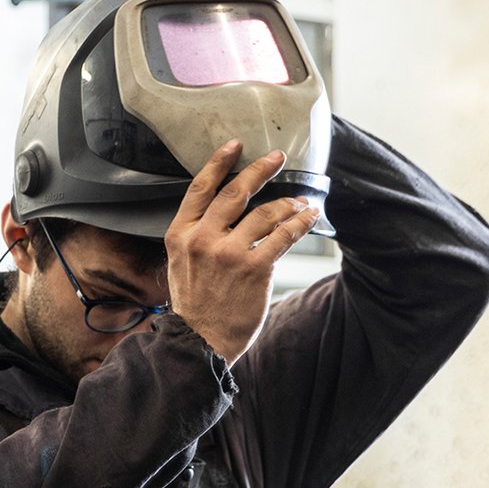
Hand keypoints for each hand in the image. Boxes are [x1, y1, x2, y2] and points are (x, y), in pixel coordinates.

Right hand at [163, 140, 320, 365]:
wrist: (198, 341)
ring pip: (264, 214)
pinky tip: (308, 217)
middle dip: (259, 171)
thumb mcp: (181, 264)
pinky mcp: (254, 269)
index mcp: (180, 235)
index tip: (235, 146)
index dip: (219, 163)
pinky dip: (299, 224)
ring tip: (299, 202)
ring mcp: (228, 254)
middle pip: (235, 193)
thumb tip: (225, 214)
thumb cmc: (194, 305)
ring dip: (287, 204)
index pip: (200, 189)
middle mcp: (202, 240)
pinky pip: (282, 237)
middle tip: (276, 159)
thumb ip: (196, 237)